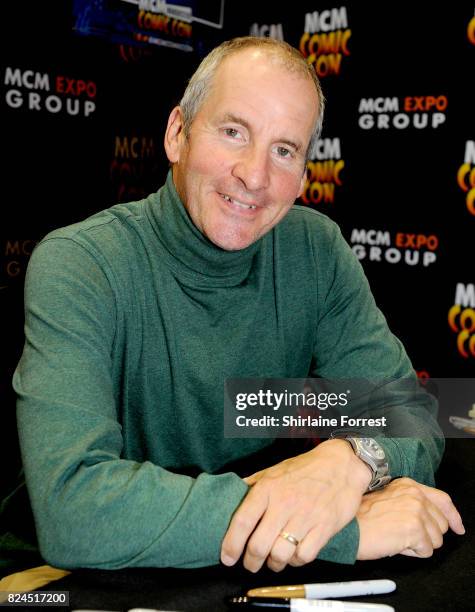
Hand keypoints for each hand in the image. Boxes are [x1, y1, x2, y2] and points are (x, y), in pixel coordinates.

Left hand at [221, 439, 371, 571]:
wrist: (341, 464)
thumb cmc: (305, 468)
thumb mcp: (274, 471)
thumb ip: (253, 486)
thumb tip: (231, 498)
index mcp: (268, 488)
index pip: (242, 521)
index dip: (231, 544)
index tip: (226, 557)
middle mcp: (284, 503)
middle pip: (259, 545)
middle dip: (250, 562)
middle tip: (250, 564)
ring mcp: (305, 516)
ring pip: (280, 555)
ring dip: (273, 564)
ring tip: (272, 561)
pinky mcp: (324, 527)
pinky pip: (304, 557)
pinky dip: (295, 562)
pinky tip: (293, 555)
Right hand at [357, 477, 464, 559]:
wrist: (348, 527)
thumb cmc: (362, 517)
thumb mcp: (388, 500)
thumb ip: (411, 502)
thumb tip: (431, 518)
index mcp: (408, 486)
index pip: (442, 500)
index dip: (453, 516)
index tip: (457, 526)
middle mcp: (415, 495)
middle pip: (442, 524)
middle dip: (427, 534)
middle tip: (404, 534)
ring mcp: (416, 511)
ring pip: (436, 540)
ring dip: (418, 544)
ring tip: (397, 537)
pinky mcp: (415, 529)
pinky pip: (426, 551)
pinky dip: (412, 553)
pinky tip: (396, 544)